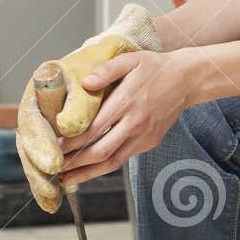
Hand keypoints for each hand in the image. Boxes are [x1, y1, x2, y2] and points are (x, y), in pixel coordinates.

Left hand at [59, 50, 190, 187]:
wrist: (186, 79)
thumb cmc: (154, 68)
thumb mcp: (130, 60)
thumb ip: (106, 70)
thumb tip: (85, 83)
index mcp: (126, 102)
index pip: (93, 128)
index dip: (72, 141)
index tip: (53, 147)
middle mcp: (135, 123)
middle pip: (100, 151)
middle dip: (74, 163)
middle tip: (54, 168)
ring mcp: (144, 136)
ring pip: (112, 161)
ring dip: (88, 173)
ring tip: (67, 179)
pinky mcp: (150, 142)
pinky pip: (124, 158)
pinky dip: (105, 167)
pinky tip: (89, 169)